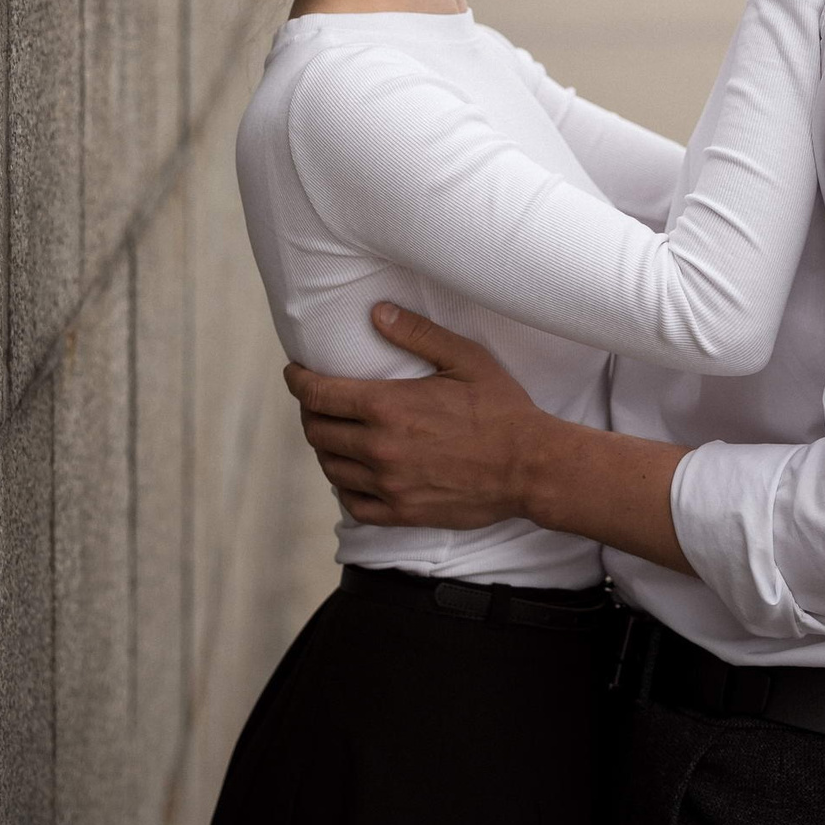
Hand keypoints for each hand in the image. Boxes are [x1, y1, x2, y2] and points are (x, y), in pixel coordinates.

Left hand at [281, 303, 552, 529]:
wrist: (530, 467)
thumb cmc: (501, 409)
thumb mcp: (464, 359)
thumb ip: (417, 333)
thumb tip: (376, 312)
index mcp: (388, 407)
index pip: (317, 394)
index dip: (297, 381)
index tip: (295, 373)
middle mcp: (379, 448)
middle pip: (317, 430)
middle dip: (310, 411)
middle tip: (319, 400)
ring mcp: (388, 485)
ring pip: (330, 467)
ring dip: (326, 447)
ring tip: (336, 433)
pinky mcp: (402, 513)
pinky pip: (353, 503)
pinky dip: (345, 486)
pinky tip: (354, 472)